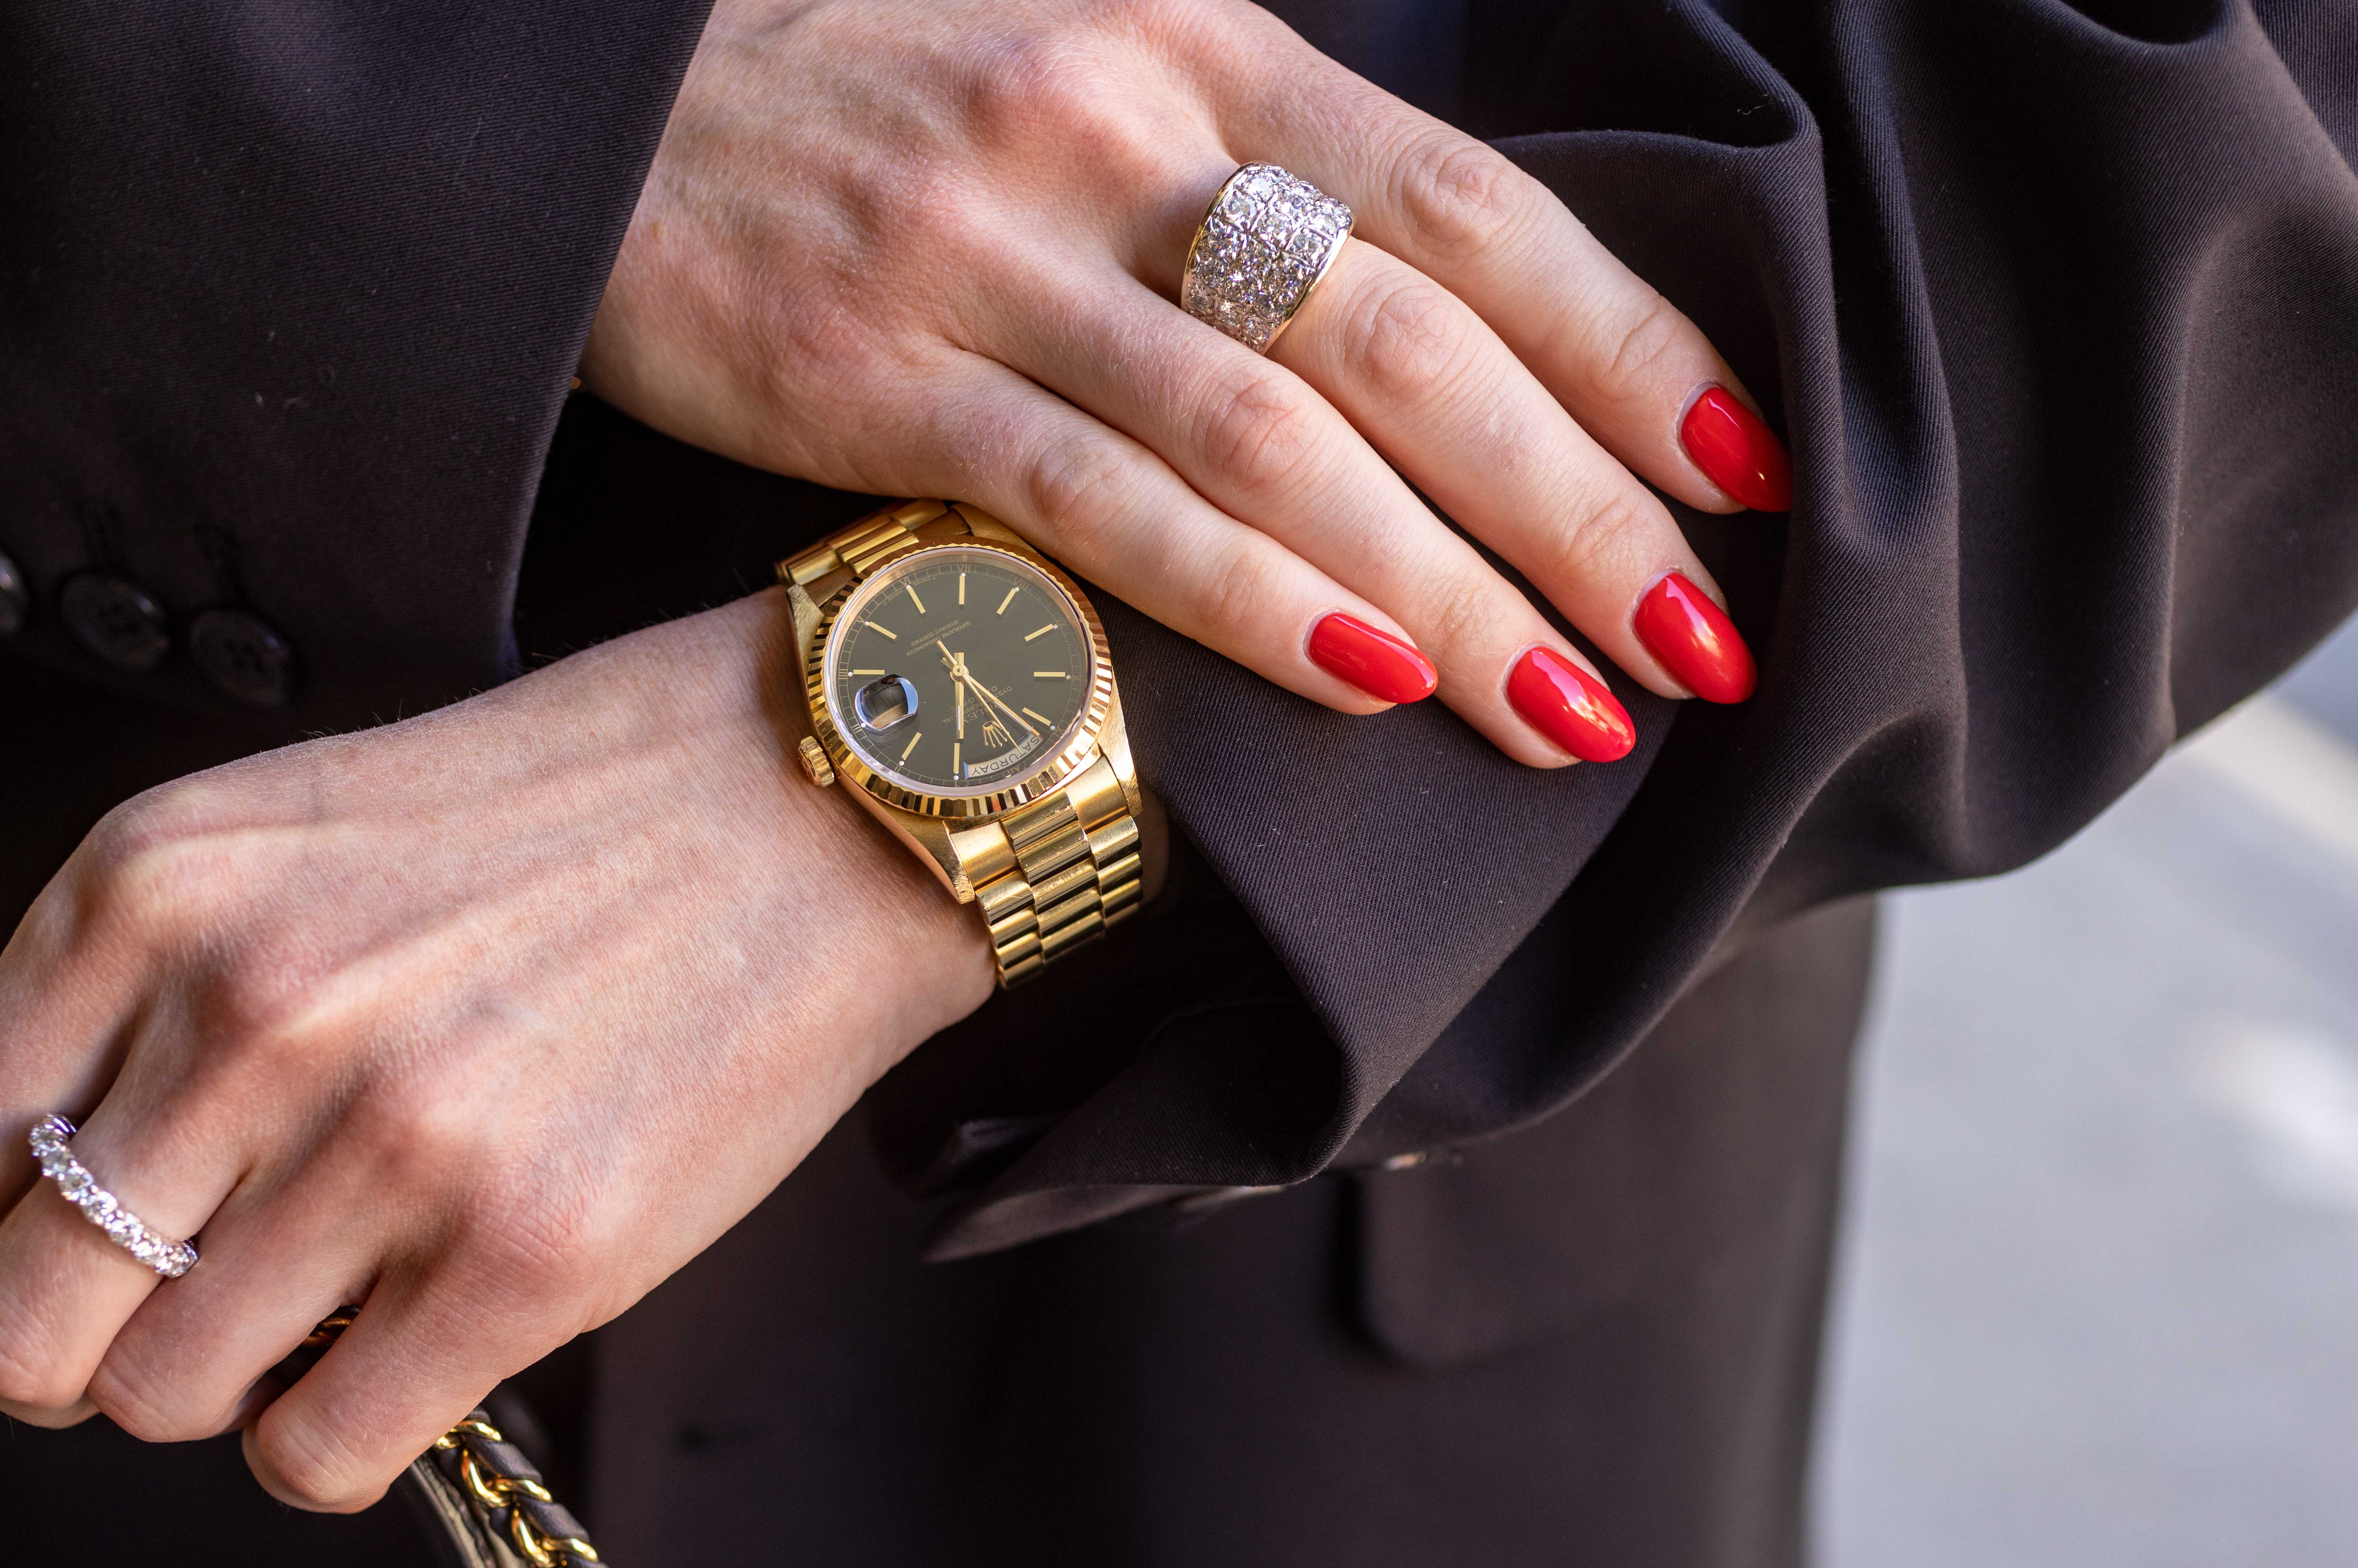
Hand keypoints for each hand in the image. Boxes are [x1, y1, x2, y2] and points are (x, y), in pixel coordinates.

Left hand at [0, 596, 990, 1508]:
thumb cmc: (546, 822)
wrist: (807, 797)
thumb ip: (116, 1016)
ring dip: (228, 1376)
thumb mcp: (276, 848)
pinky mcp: (527, 1256)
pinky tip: (404, 1338)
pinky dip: (333, 1431)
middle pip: (25, 1328)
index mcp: (150, 894)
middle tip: (169, 1302)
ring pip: (171, 1398)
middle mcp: (247, 1015)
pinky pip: (320, 1452)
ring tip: (341, 1276)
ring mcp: (389, 1143)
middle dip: (71, 1352)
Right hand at [585, 0, 1781, 766]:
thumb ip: (1264, 182)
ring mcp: (995, 259)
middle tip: (1700, 645)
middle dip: (1577, 507)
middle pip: (1407, 341)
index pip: (1469, 209)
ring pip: (1274, 441)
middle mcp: (1119, 136)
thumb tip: (1458, 341)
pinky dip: (1245, 598)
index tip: (1744, 476)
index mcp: (1199, 48)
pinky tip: (1363, 686)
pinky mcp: (877, 376)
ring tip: (1567, 711)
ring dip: (1443, 592)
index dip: (1625, 346)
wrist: (613, 117)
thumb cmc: (891, 114)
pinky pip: (1100, 504)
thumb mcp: (1096, 76)